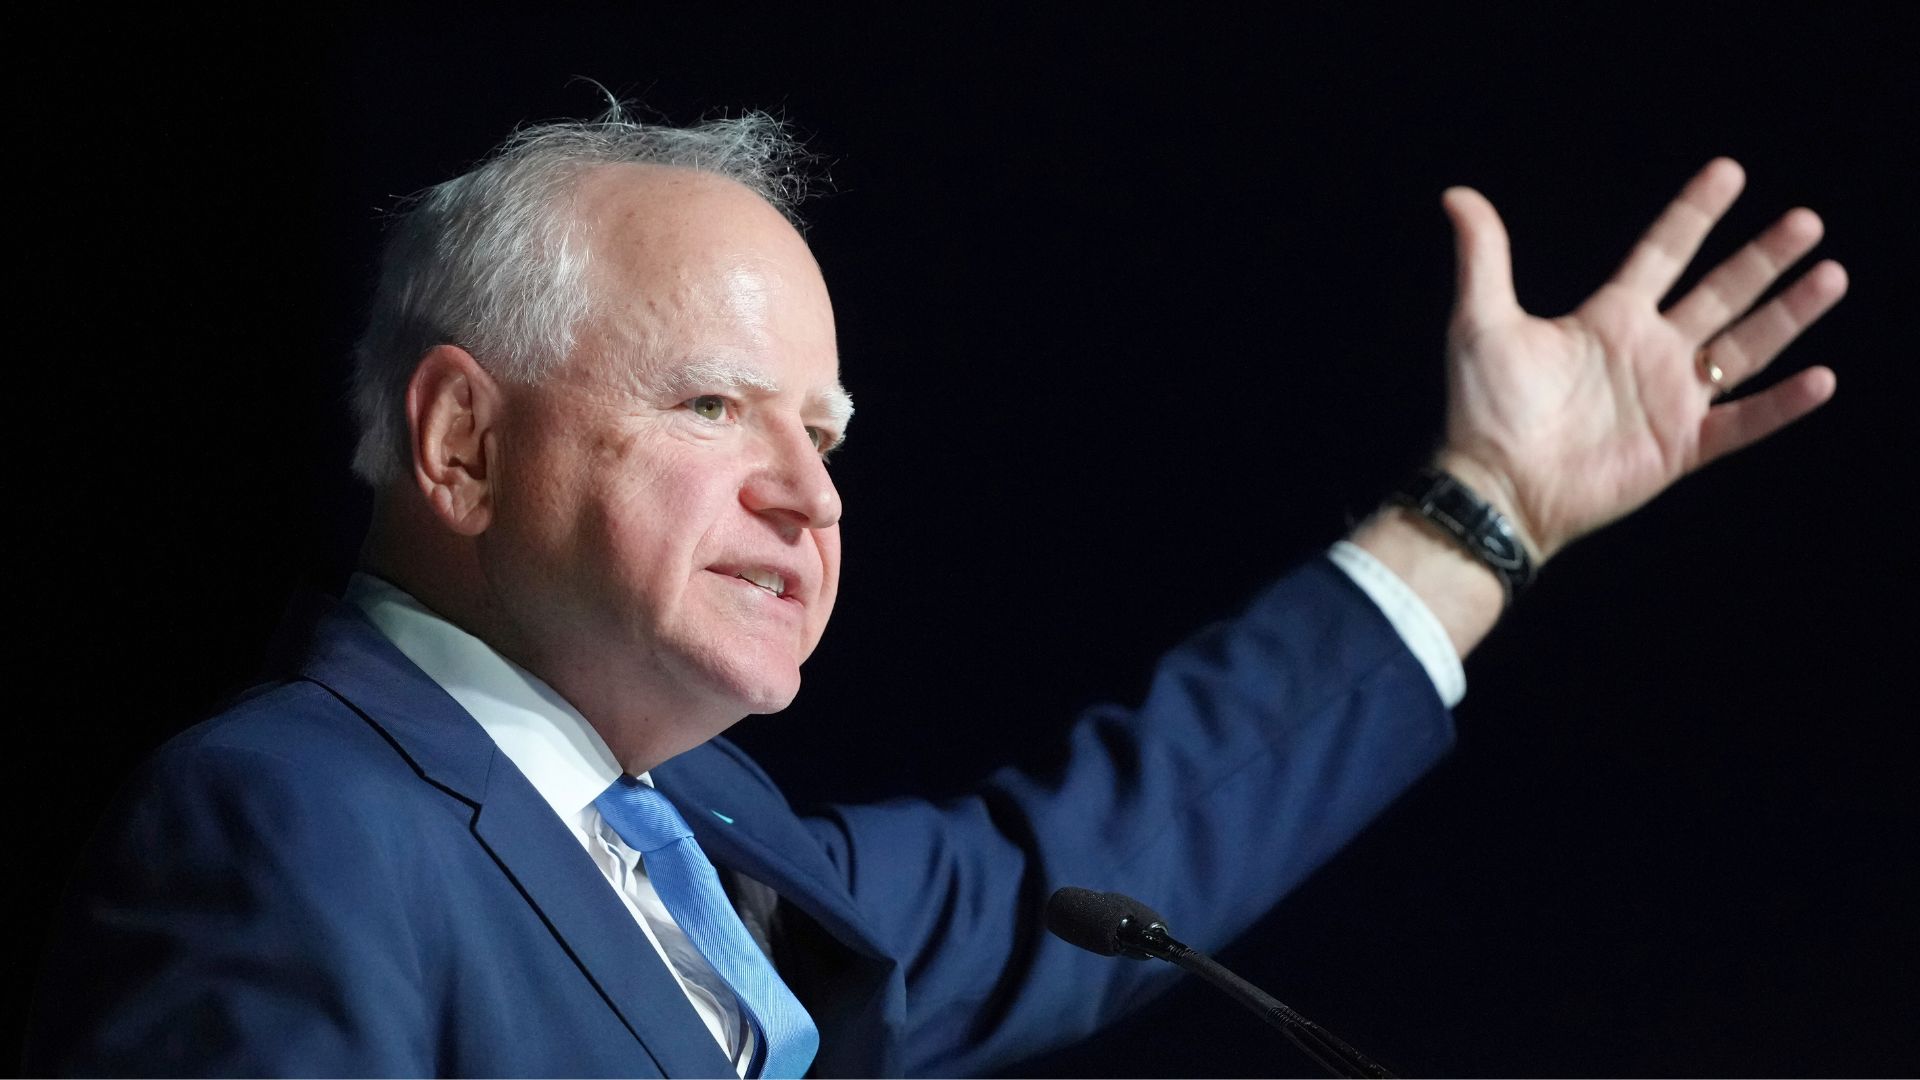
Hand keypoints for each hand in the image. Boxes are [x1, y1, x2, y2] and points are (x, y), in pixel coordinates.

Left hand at [1436, 158, 1846, 561]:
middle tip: (1807, 221)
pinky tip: (1822, 378)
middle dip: (1763, 258)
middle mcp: (1648, 352)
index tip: (1728, 171)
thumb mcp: (1481, 322)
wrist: (1496, 486)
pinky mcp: (1680, 447)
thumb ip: (1484, 258)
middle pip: (1720, 293)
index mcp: (1608, 318)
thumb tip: (1457, 196)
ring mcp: (1669, 399)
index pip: (1662, 253)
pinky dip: (1782, 405)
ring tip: (1831, 275)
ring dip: (1788, 315)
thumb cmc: (1485, 409)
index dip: (1694, 214)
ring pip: (1745, 349)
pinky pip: (1743, 422)